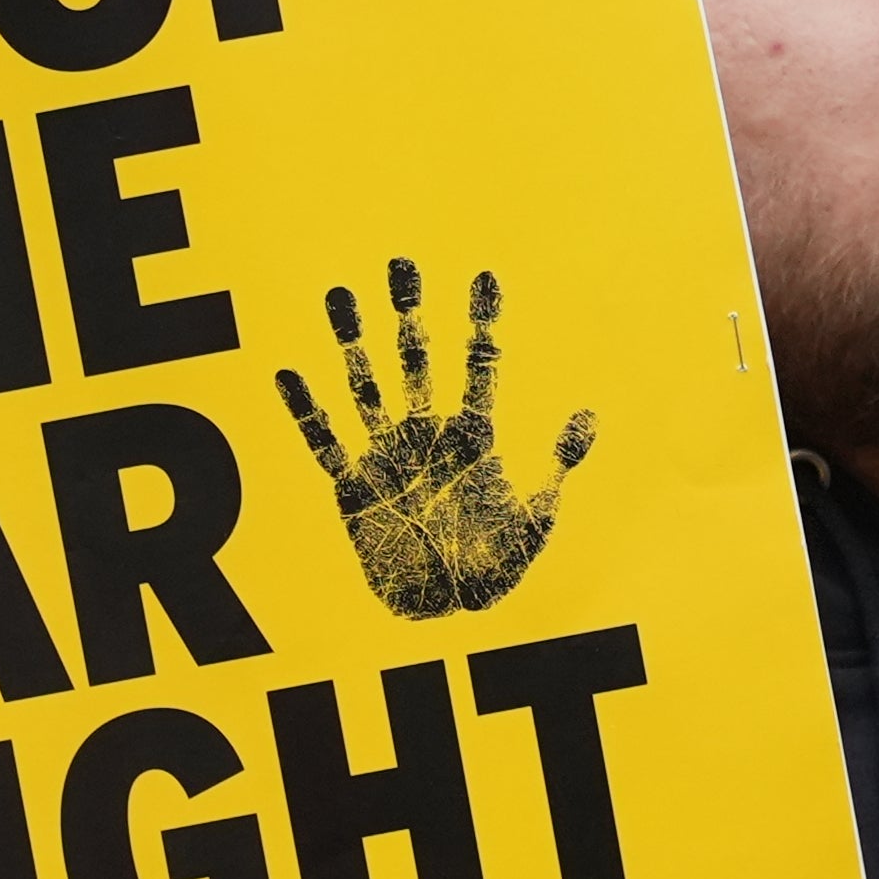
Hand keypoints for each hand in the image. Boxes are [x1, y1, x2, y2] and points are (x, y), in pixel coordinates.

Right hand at [278, 256, 596, 618]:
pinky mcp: (353, 487)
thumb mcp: (534, 519)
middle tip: (403, 265)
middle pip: (417, 361)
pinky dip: (307, 410)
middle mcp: (427, 437)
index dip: (482, 321)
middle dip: (410, 313)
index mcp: (474, 438)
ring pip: (367, 387)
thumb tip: (589, 413)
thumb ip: (558, 466)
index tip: (485, 277)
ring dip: (353, 343)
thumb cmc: (490, 570)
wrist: (442, 614)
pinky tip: (290, 373)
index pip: (480, 366)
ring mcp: (388, 457)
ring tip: (340, 296)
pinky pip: (325, 442)